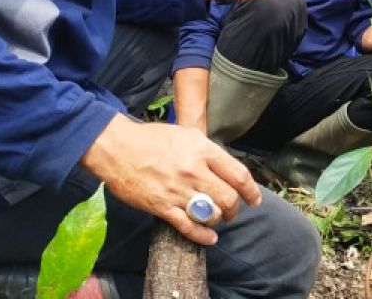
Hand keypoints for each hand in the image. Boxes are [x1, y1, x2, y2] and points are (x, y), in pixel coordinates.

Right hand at [81, 115, 260, 245]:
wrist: (117, 148)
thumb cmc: (151, 138)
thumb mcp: (186, 134)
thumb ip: (206, 150)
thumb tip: (223, 165)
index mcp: (202, 150)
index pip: (238, 174)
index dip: (251, 191)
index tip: (254, 199)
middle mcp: (194, 171)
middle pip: (228, 198)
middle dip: (234, 209)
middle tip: (232, 212)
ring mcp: (178, 190)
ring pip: (211, 214)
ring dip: (217, 220)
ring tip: (215, 219)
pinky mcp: (162, 206)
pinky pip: (188, 227)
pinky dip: (203, 236)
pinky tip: (209, 237)